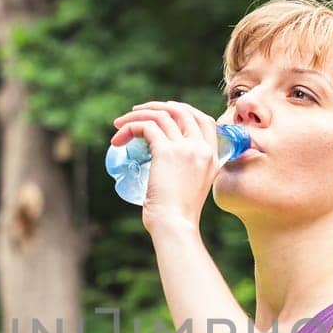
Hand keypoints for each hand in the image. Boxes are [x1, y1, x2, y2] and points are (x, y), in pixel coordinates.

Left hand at [109, 100, 221, 233]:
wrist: (175, 225)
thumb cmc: (179, 215)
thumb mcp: (193, 188)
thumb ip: (188, 172)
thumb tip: (167, 165)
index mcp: (213, 157)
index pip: (204, 120)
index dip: (183, 111)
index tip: (165, 113)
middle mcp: (202, 148)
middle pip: (182, 111)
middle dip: (157, 107)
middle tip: (137, 112)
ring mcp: (185, 148)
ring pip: (161, 116)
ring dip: (136, 115)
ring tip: (119, 124)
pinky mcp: (166, 151)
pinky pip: (146, 127)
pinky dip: (130, 128)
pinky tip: (118, 140)